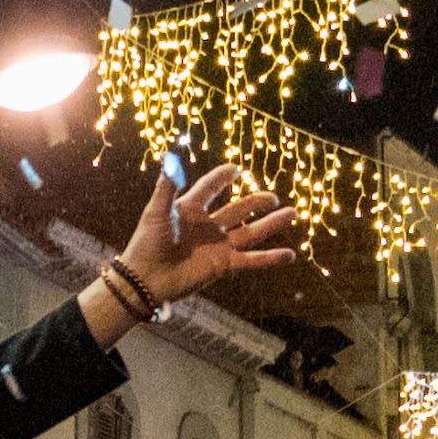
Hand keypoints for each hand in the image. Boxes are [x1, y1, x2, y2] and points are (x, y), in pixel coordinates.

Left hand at [121, 164, 303, 302]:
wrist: (146, 279)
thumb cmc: (146, 244)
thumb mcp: (155, 212)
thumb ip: (166, 187)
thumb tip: (170, 159)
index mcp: (190, 209)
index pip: (210, 188)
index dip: (222, 177)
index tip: (236, 169)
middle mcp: (208, 226)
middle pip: (238, 209)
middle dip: (256, 202)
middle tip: (273, 197)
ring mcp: (218, 245)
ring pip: (251, 231)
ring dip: (271, 223)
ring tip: (292, 213)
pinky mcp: (223, 264)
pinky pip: (251, 259)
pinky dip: (270, 258)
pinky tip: (290, 255)